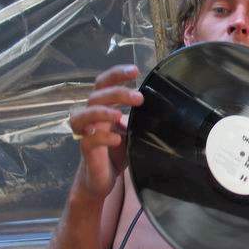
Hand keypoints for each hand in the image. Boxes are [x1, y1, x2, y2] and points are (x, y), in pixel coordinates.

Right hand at [68, 65, 143, 199]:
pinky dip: (102, 137)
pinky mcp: (86, 151)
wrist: (103, 178)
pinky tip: (117, 140)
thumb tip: (165, 105)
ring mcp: (86, 133)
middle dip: (117, 93)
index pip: (105, 83)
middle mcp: (92, 117)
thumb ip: (141, 117)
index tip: (136, 70)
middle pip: (96, 95)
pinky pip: (88, 140)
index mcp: (104, 107)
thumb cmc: (117, 151)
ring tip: (119, 116)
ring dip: (102, 112)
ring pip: (82, 114)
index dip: (117, 74)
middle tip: (138, 98)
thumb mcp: (133, 131)